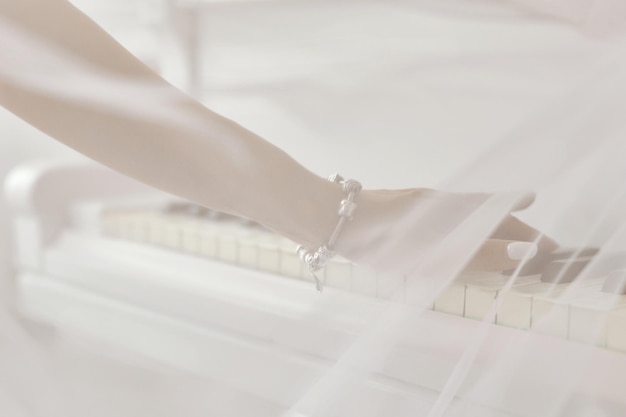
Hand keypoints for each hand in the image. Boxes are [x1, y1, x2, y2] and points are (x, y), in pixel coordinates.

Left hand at [336, 188, 556, 274]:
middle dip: (512, 230)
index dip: (524, 230)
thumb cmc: (379, 236)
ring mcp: (420, 205)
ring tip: (504, 242)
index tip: (548, 245)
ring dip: (489, 229)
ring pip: (466, 215)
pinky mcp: (404, 210)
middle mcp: (439, 202)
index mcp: (450, 209)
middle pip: (485, 214)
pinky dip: (464, 228)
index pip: (499, 216)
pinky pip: (446, 217)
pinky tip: (457, 236)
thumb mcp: (430, 250)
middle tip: (534, 246)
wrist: (330, 218)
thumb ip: (474, 252)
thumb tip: (521, 251)